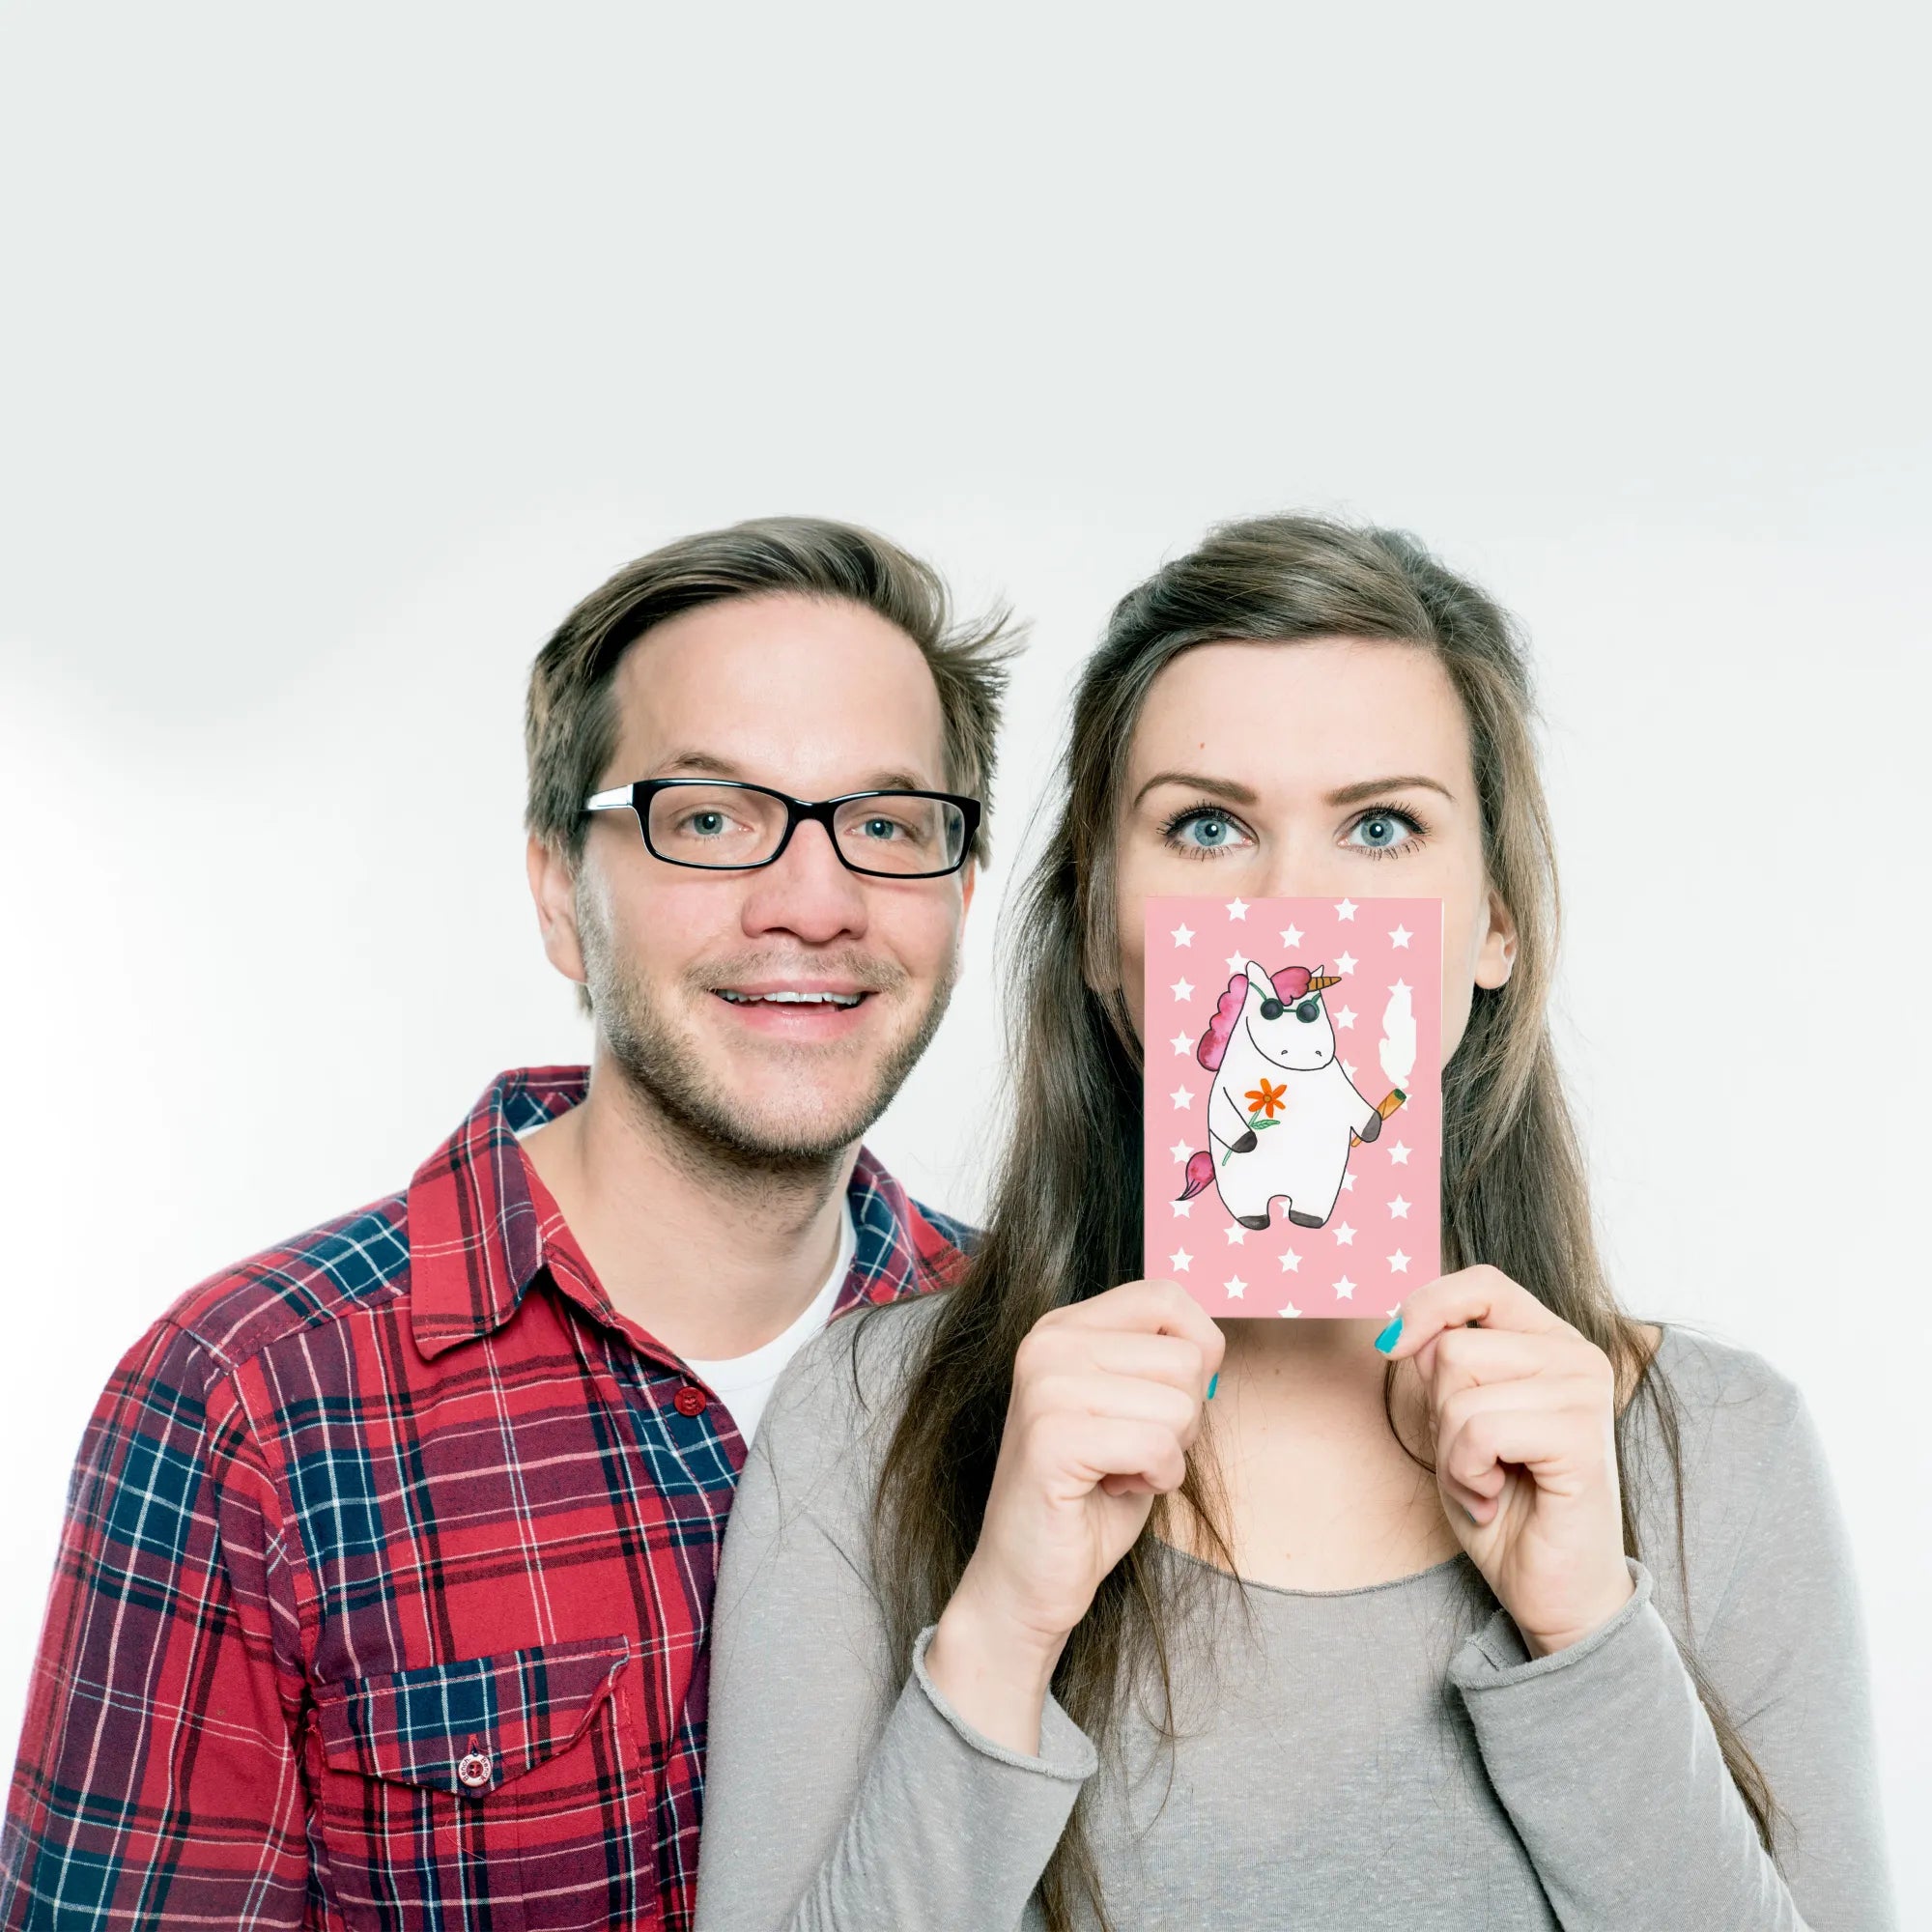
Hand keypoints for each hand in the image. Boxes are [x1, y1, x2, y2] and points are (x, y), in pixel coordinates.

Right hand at [926, 1279, 1222, 1750]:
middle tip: (1130, 1452)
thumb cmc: (1090, 1496)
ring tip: (1117, 1472)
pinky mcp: (1051, 1438)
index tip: (1167, 1402)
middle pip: (1185, 1359)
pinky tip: (1111, 1490)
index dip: (1198, 1352)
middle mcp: (1048, 1343)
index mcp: (1064, 1327)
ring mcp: (1045, 1386)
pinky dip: (1156, 1480)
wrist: (1028, 1577)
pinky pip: (1158, 1446)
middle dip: (1182, 1419)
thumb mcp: (1132, 1410)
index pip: (1168, 1297)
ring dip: (1168, 1455)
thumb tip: (1212, 1346)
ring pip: (1179, 1404)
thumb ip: (1160, 1364)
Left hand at [1383, 1266, 1633, 1656]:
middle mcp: (1575, 1356)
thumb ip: (1442, 1368)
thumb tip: (1404, 1333)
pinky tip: (1496, 1498)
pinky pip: (1480, 1430)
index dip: (1427, 1306)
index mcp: (1549, 1341)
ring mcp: (1584, 1394)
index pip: (1482, 1284)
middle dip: (1438, 1413)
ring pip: (1459, 1390)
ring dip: (1451, 1452)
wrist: (1549, 1588)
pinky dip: (1467, 1473)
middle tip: (1473, 1461)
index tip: (1392, 1347)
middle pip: (1453, 1347)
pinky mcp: (1583, 1438)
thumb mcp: (1455, 1422)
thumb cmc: (1503, 1504)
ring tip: (1487, 1483)